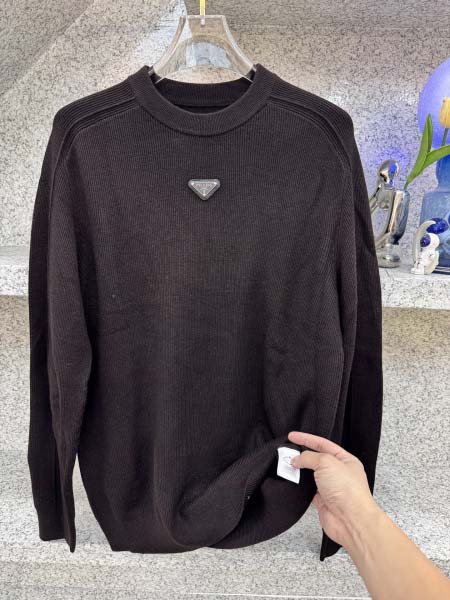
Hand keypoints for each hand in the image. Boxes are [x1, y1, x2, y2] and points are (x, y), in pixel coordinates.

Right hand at [288, 431, 380, 548]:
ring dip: (299, 470)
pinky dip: (299, 485)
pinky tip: (291, 480)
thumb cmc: (347, 490)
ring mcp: (330, 487)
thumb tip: (296, 459)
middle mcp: (338, 473)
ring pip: (310, 474)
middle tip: (287, 450)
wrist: (350, 520)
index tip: (292, 436)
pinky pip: (307, 489)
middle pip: (316, 459)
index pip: (323, 444)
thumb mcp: (327, 463)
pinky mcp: (322, 500)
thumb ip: (309, 457)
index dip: (307, 439)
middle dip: (301, 455)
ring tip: (286, 464)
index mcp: (345, 460)